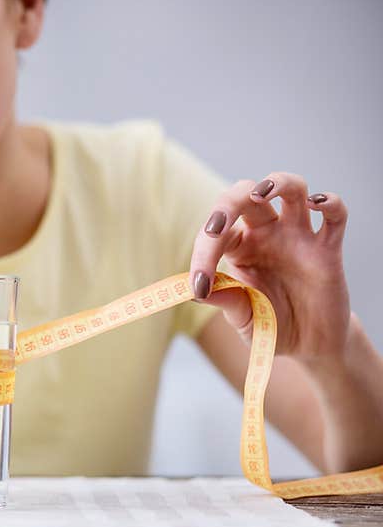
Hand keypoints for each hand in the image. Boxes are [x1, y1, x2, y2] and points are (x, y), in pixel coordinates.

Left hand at [189, 172, 350, 362]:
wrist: (308, 344)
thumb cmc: (270, 325)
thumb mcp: (241, 316)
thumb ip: (224, 299)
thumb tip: (192, 291)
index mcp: (238, 247)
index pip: (216, 234)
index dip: (202, 255)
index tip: (199, 287)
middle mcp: (266, 234)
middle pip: (246, 195)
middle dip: (228, 204)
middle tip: (215, 227)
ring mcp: (297, 237)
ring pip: (291, 189)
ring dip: (276, 183)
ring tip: (259, 192)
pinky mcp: (327, 249)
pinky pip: (334, 215)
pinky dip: (329, 202)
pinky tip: (317, 202)